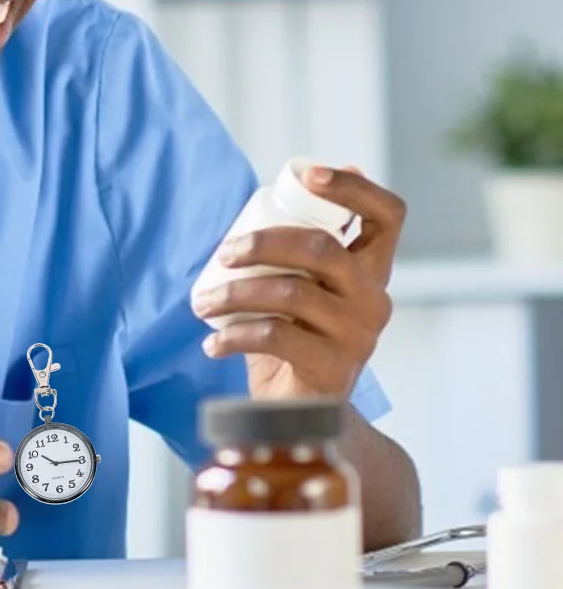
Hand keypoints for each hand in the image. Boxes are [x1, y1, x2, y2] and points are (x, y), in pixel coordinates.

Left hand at [194, 163, 405, 401]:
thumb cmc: (294, 335)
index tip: (309, 175)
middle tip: (222, 254)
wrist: (300, 413)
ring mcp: (358, 334)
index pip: (388, 215)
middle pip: (322, 248)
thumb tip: (306, 177)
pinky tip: (211, 342)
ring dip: (233, 293)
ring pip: (292, 292)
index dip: (354, 188)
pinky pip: (276, 336)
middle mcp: (375, 299)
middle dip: (262, 242)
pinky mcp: (333, 368)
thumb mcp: (302, 284)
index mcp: (370, 269)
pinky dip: (233, 336)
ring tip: (201, 304)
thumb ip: (305, 243)